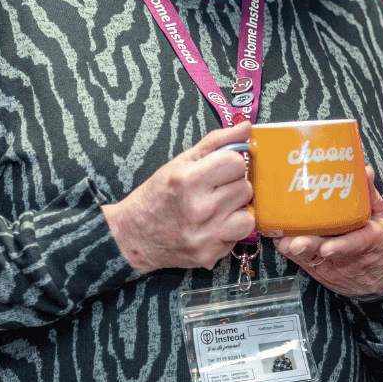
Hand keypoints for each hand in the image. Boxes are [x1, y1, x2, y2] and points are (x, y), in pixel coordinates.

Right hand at [103, 121, 255, 274]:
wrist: (134, 235)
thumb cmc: (157, 196)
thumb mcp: (180, 162)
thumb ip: (216, 143)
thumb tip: (245, 128)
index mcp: (188, 180)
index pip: (236, 163)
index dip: (230, 164)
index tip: (221, 169)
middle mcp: (199, 209)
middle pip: (245, 188)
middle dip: (233, 186)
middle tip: (216, 190)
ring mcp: (206, 234)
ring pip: (249, 214)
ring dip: (237, 210)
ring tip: (219, 208)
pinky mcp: (211, 253)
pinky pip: (240, 235)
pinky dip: (232, 229)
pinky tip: (215, 224)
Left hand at [274, 168, 382, 298]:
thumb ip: (370, 194)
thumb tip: (363, 169)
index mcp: (373, 240)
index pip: (358, 244)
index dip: (342, 246)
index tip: (327, 248)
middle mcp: (352, 257)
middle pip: (329, 255)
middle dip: (310, 247)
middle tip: (295, 243)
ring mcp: (336, 265)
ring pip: (314, 259)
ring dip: (297, 251)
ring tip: (284, 243)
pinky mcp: (324, 269)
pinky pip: (306, 261)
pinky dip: (292, 251)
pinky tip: (280, 241)